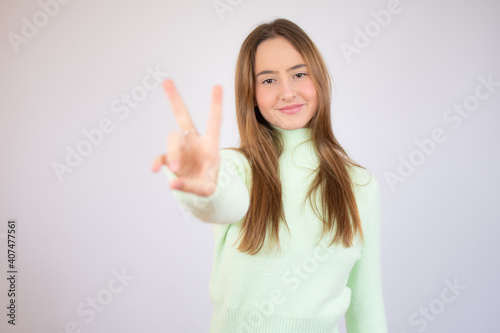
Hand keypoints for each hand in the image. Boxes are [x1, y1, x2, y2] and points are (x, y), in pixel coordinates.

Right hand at [151, 79, 222, 196]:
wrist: (197, 191)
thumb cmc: (207, 184)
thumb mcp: (208, 189)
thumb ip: (193, 186)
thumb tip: (172, 182)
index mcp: (210, 144)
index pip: (214, 121)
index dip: (215, 105)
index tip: (218, 86)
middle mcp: (193, 142)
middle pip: (183, 117)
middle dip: (175, 99)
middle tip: (167, 81)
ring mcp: (180, 149)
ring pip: (173, 140)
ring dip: (173, 152)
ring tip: (176, 167)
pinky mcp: (169, 160)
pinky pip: (161, 157)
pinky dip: (158, 163)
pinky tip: (156, 169)